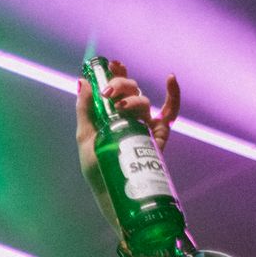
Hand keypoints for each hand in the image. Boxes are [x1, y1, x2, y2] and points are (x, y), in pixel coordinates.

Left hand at [75, 59, 181, 230]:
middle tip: (108, 93)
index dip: (116, 73)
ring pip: (144, 101)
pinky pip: (170, 112)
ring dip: (133, 98)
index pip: (117, 87)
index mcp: (112, 115)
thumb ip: (84, 109)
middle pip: (131, 90)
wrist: (112, 192)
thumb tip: (82, 82)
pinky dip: (173, 95)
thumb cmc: (97, 168)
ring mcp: (145, 125)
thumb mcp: (85, 137)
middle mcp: (130, 117)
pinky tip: (170, 80)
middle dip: (121, 85)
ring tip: (119, 105)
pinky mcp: (159, 135)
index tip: (110, 63)